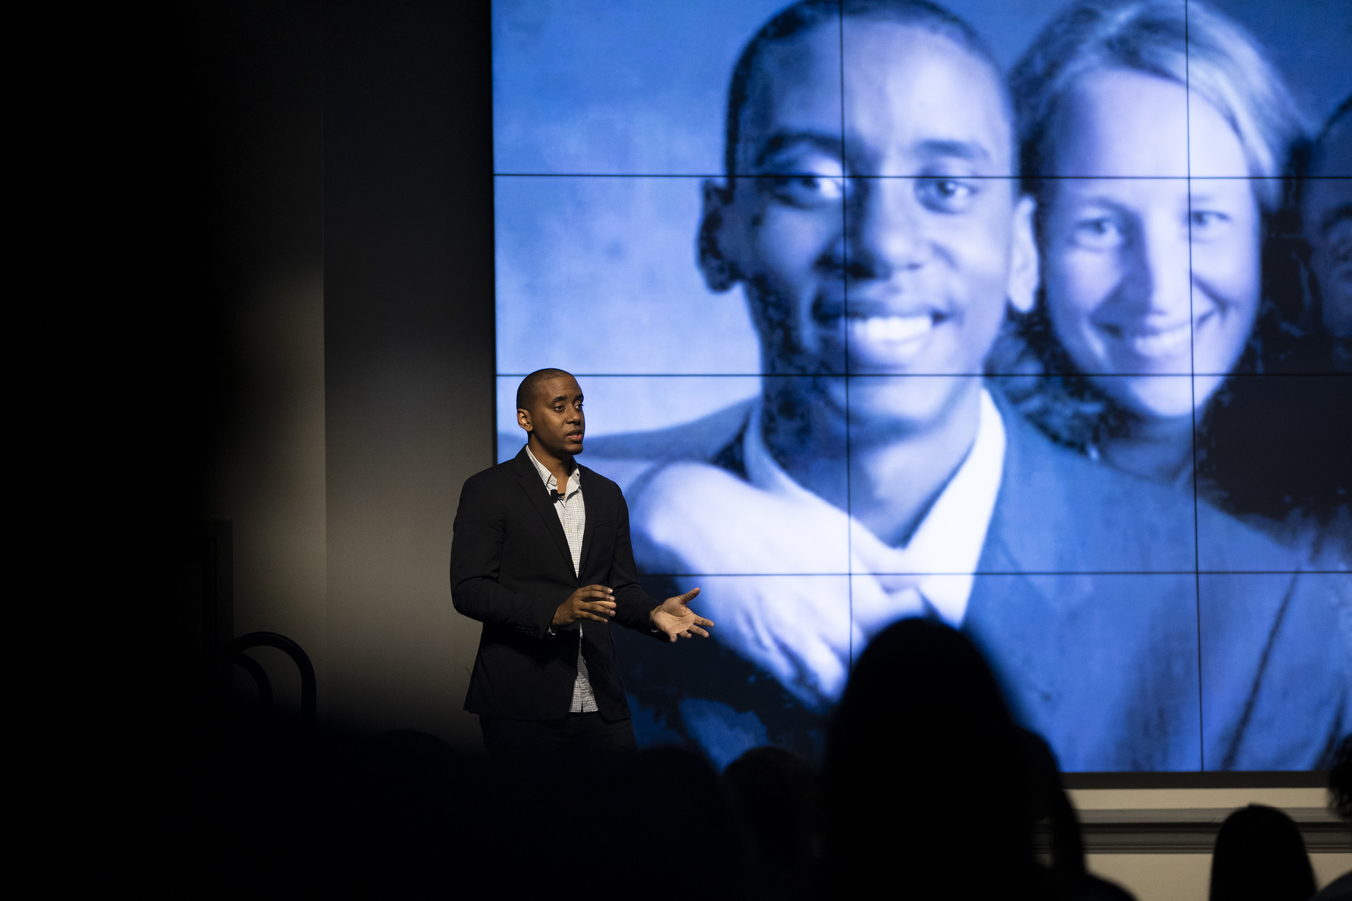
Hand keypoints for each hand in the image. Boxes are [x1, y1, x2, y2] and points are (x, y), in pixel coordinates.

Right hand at [553, 584, 616, 626]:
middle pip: (592, 594)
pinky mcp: (576, 614)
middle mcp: (578, 596)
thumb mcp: (581, 599)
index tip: (611, 591)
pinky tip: (604, 620)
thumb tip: (608, 600)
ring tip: (612, 612)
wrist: (560, 614)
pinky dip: (598, 618)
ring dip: (604, 609)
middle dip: (604, 597)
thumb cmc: (574, 606)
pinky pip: (589, 616)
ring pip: (593, 606)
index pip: (592, 587)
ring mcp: (577, 605)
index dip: (602, 588)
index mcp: (580, 591)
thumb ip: (592, 598)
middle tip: (613, 600)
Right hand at [631, 463, 918, 711]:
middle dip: (890, 669)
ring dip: (856, 690)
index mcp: (853, 581)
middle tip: (894, 669)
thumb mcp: (836, 526)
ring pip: (843, 688)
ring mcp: (796, 639)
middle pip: (876, 662)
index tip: (919, 639)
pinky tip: (828, 685)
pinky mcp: (767, 655)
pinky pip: (805, 691)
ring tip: (862, 685)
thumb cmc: (775, 520)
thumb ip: (883, 558)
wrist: (708, 526)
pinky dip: (823, 696)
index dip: (918, 638)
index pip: (905, 627)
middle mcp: (828, 615)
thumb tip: (927, 577)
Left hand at [651, 587, 712, 642]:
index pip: (700, 620)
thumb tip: (698, 588)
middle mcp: (686, 624)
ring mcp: (679, 629)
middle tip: (706, 635)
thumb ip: (689, 596)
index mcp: (690, 617)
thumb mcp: (680, 600)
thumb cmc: (671, 605)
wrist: (659, 611)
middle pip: (696, 629)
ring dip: (687, 635)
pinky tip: (673, 640)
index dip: (706, 622)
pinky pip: (673, 636)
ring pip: (685, 634)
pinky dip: (673, 638)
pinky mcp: (671, 632)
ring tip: (689, 636)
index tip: (712, 624)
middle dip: (701, 632)